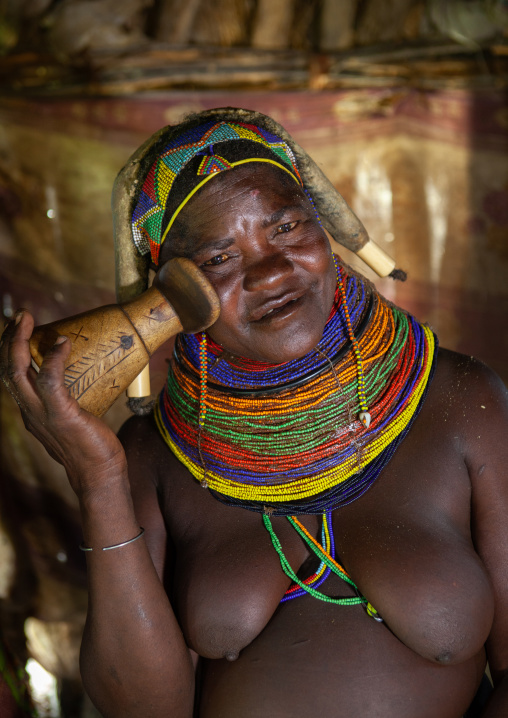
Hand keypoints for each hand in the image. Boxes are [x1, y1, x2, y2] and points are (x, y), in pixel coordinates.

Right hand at [0, 310, 126, 496]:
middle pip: (7, 369)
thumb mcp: (73, 418)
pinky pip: (50, 382)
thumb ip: (69, 400)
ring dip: (18, 342)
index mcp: (30, 410)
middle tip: (21, 315)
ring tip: (28, 320)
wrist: (100, 475)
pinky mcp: (60, 416)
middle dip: (8, 338)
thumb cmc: (93, 446)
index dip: (10, 348)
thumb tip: (88, 375)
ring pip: (17, 372)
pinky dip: (54, 360)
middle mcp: (29, 411)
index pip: (11, 374)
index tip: (19, 325)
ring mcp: (42, 414)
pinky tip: (62, 343)